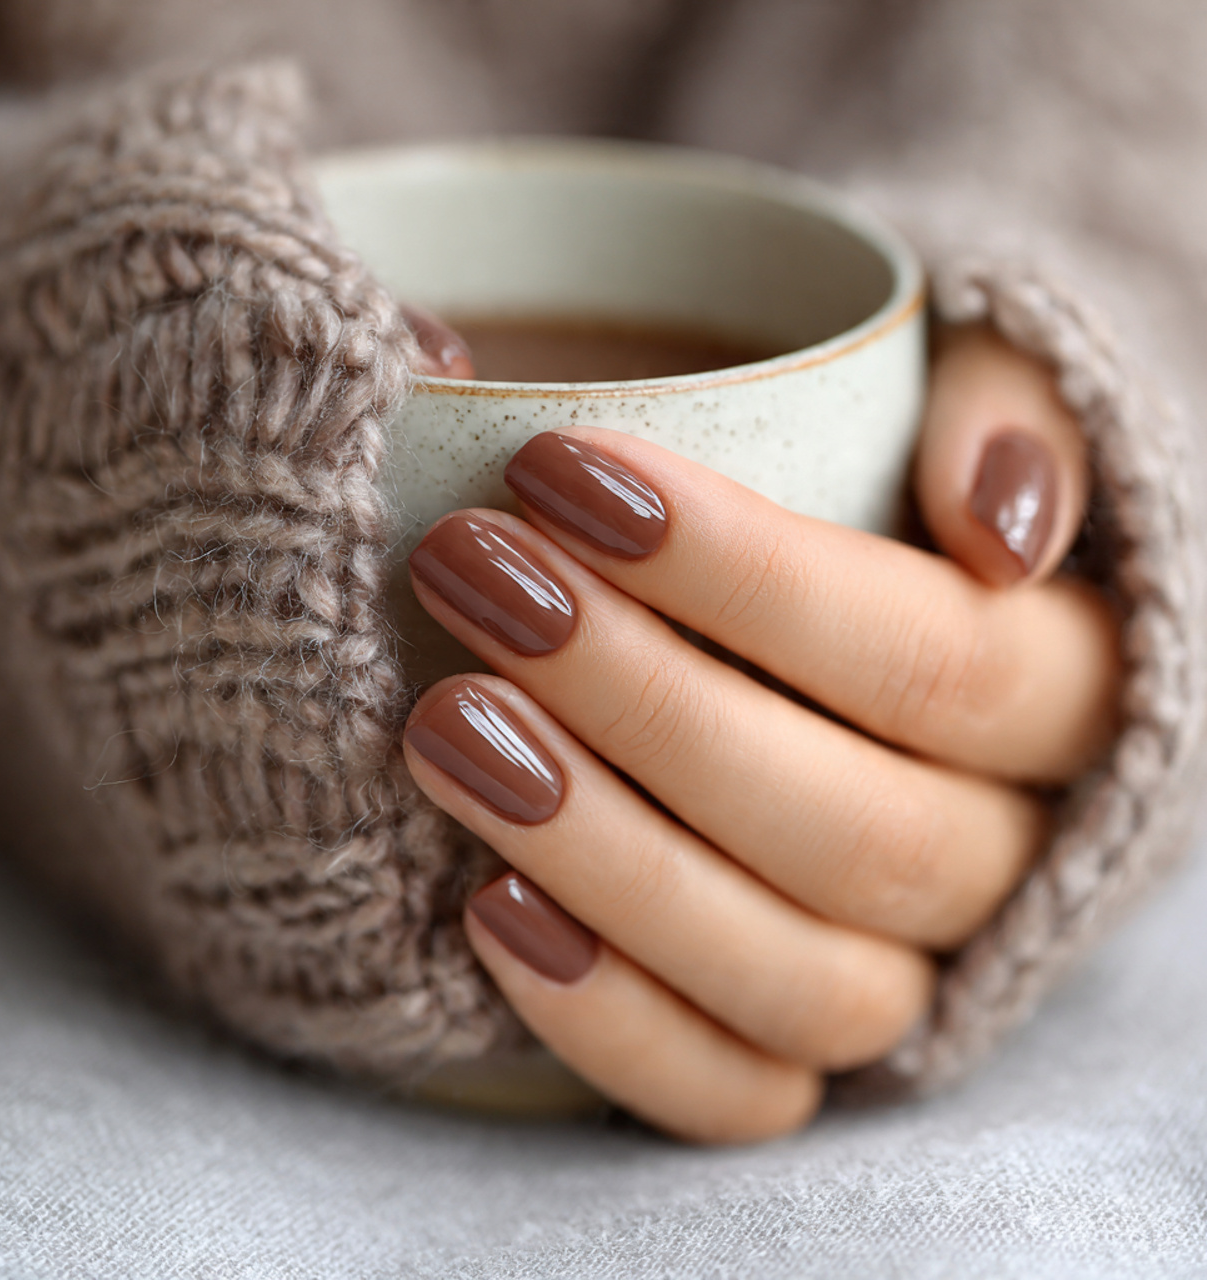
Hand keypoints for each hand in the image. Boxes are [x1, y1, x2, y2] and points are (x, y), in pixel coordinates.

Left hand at [401, 326, 1120, 1143]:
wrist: (813, 626)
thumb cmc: (869, 480)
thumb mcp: (959, 387)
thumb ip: (1009, 404)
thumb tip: (1002, 522)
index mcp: (1061, 693)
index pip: (930, 655)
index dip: (744, 573)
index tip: (557, 469)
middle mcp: (999, 855)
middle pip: (852, 826)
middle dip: (641, 701)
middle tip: (470, 573)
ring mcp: (901, 971)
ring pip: (797, 977)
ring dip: (608, 859)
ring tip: (443, 727)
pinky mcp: (795, 1046)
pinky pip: (735, 1093)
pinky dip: (617, 1024)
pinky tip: (488, 909)